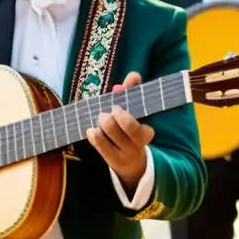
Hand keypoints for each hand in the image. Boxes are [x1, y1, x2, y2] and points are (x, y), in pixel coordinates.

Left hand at [86, 71, 154, 189]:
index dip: (126, 113)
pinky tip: (91, 130)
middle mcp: (138, 145)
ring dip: (103, 123)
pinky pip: (100, 146)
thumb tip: (134, 75)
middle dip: (115, 116)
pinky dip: (94, 135)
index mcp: (147, 132)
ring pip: (112, 135)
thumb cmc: (131, 131)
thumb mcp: (135, 113)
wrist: (131, 163)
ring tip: (101, 118)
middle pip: (128, 127)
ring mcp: (124, 154)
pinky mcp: (111, 160)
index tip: (116, 105)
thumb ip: (133, 93)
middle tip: (107, 112)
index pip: (140, 122)